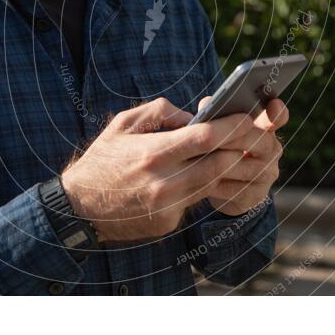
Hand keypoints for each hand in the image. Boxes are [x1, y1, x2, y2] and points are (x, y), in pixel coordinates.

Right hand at [60, 97, 256, 241]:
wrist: (79, 208)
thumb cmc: (103, 159)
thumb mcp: (123, 123)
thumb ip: (161, 111)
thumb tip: (193, 116)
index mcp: (153, 152)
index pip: (206, 137)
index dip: (233, 126)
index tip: (248, 117)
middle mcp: (163, 181)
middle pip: (219, 163)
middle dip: (241, 148)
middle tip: (255, 136)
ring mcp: (167, 206)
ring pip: (213, 183)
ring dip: (228, 168)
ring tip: (237, 152)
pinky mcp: (168, 222)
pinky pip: (196, 200)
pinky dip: (204, 185)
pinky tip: (206, 174)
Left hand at [199, 97, 288, 215]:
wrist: (219, 184)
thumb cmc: (217, 146)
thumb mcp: (216, 127)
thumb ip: (215, 112)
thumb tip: (207, 104)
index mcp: (264, 128)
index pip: (278, 117)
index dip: (277, 113)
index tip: (273, 105)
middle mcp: (271, 151)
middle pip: (263, 142)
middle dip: (238, 138)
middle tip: (214, 137)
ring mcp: (266, 175)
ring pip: (251, 169)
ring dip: (225, 163)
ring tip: (202, 158)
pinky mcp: (254, 196)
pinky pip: (238, 191)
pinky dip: (218, 185)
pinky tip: (200, 180)